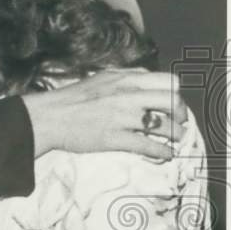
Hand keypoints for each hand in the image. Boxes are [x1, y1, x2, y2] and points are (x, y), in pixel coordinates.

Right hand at [22, 70, 186, 159]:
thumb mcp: (101, 77)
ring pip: (165, 126)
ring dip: (176, 134)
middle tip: (180, 122)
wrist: (49, 117)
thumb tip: (148, 76)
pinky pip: (149, 146)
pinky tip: (166, 154)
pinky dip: (163, 151)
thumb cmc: (72, 97)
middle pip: (173, 102)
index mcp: (126, 80)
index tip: (174, 104)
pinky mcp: (116, 138)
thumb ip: (127, 75)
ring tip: (176, 139)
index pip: (169, 82)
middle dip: (181, 114)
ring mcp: (123, 118)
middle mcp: (129, 96)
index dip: (176, 94)